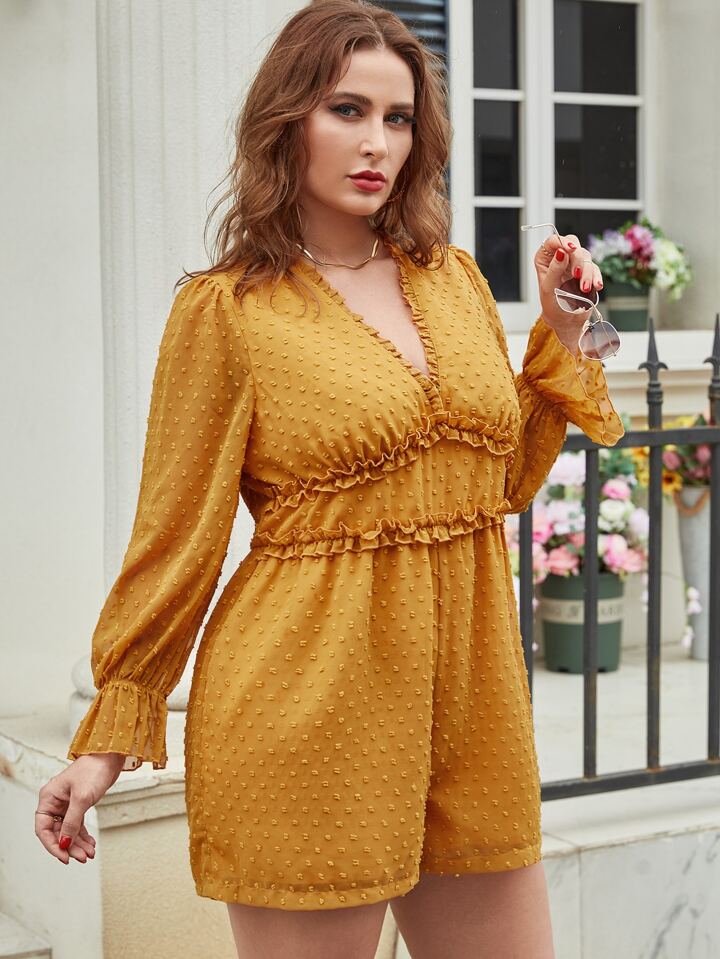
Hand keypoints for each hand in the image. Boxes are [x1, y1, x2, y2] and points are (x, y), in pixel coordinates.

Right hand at [34, 752, 126, 864]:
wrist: (110, 757)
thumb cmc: (93, 770)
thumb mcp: (81, 798)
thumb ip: (72, 822)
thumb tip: (64, 843)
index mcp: (48, 798)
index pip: (43, 829)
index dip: (52, 845)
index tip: (64, 856)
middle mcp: (55, 802)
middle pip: (57, 832)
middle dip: (69, 846)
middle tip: (81, 858)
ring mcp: (67, 804)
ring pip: (68, 831)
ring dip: (78, 844)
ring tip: (88, 854)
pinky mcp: (79, 804)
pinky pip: (77, 825)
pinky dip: (83, 836)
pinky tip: (90, 845)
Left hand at [533, 232, 603, 354]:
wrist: (565, 320)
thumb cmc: (552, 305)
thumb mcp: (548, 288)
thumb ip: (554, 269)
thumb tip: (561, 252)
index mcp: (545, 258)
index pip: (553, 241)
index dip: (562, 242)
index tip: (570, 250)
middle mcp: (561, 257)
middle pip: (573, 245)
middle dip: (577, 259)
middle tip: (577, 275)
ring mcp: (575, 263)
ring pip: (585, 256)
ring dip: (587, 272)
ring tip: (584, 288)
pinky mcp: (587, 272)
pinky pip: (595, 268)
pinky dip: (596, 277)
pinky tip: (596, 286)